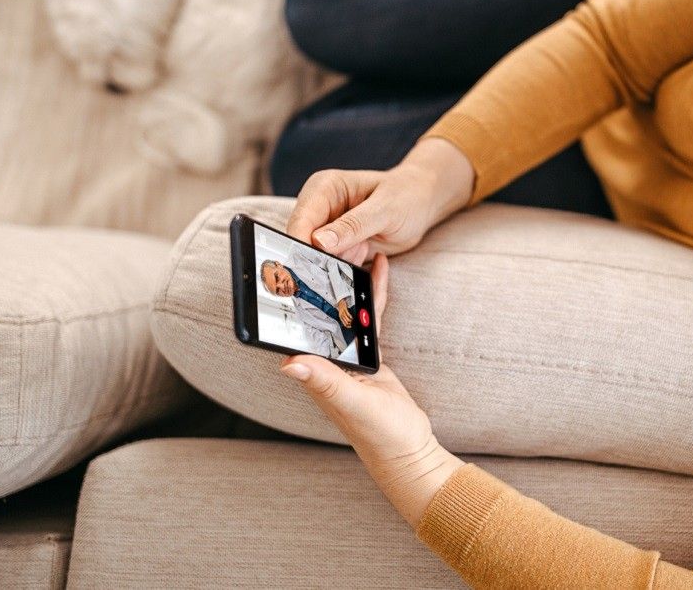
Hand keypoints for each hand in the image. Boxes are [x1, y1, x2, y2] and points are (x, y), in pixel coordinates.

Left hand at [279, 253, 463, 526]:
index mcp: (313, 370)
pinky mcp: (367, 352)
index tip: (284, 265)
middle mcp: (323, 360)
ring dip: (347, 280)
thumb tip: (288, 364)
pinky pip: (367, 316)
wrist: (409, 448)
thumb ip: (324, 382)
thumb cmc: (378, 433)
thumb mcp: (350, 404)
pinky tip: (379, 271)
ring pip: (343, 308)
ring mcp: (345, 355)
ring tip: (352, 247)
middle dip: (317, 279)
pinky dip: (373, 293)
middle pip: (317, 312)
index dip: (287, 297)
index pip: (294, 328)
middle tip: (320, 243)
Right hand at [284, 137, 474, 265]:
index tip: (308, 268)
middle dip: (319, 260)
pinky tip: (367, 254)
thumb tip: (319, 243)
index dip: (300, 246)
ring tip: (365, 250)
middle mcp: (320, 207)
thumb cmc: (407, 196)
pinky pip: (332, 264)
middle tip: (344, 266)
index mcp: (324, 188)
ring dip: (336, 265)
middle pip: (301, 242)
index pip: (300, 220)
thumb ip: (353, 226)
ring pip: (315, 258)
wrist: (422, 202)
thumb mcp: (385, 210)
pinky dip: (347, 268)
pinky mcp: (336, 245)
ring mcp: (327, 229)